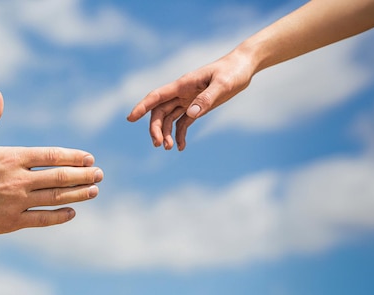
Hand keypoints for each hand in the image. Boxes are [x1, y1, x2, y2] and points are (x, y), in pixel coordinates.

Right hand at [0, 90, 102, 235]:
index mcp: (12, 158)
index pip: (52, 156)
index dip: (74, 157)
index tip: (89, 159)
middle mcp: (19, 180)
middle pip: (60, 177)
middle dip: (84, 175)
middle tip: (100, 174)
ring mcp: (17, 202)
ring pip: (55, 197)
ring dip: (78, 194)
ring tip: (94, 191)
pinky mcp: (11, 222)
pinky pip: (42, 219)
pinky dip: (59, 216)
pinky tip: (71, 212)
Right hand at [127, 50, 254, 150]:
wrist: (243, 66)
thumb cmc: (233, 71)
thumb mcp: (223, 84)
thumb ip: (207, 98)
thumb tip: (191, 114)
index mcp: (183, 84)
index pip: (156, 96)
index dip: (142, 107)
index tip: (130, 118)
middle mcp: (181, 93)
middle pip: (159, 112)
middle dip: (156, 128)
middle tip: (159, 145)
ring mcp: (188, 100)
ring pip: (169, 119)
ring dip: (166, 134)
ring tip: (168, 148)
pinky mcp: (197, 106)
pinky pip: (182, 122)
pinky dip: (179, 135)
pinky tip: (180, 147)